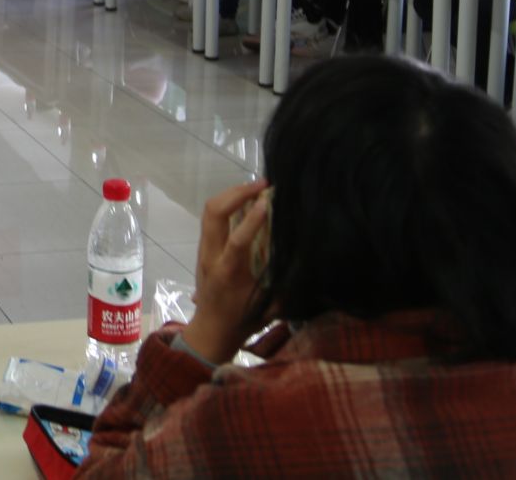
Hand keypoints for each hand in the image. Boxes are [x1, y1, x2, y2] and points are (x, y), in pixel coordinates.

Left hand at [180, 181, 271, 364]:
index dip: (252, 220)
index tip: (267, 202)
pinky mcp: (203, 246)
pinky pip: (211, 217)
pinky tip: (244, 199)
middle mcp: (212, 256)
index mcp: (228, 273)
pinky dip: (226, 203)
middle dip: (237, 193)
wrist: (210, 330)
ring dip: (231, 194)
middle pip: (214, 213)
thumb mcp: (269, 306)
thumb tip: (311, 266)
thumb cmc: (243, 320)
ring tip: (255, 186)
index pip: (236, 241)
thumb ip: (286, 286)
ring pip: (209, 210)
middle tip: (263, 184)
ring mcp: (204, 249)